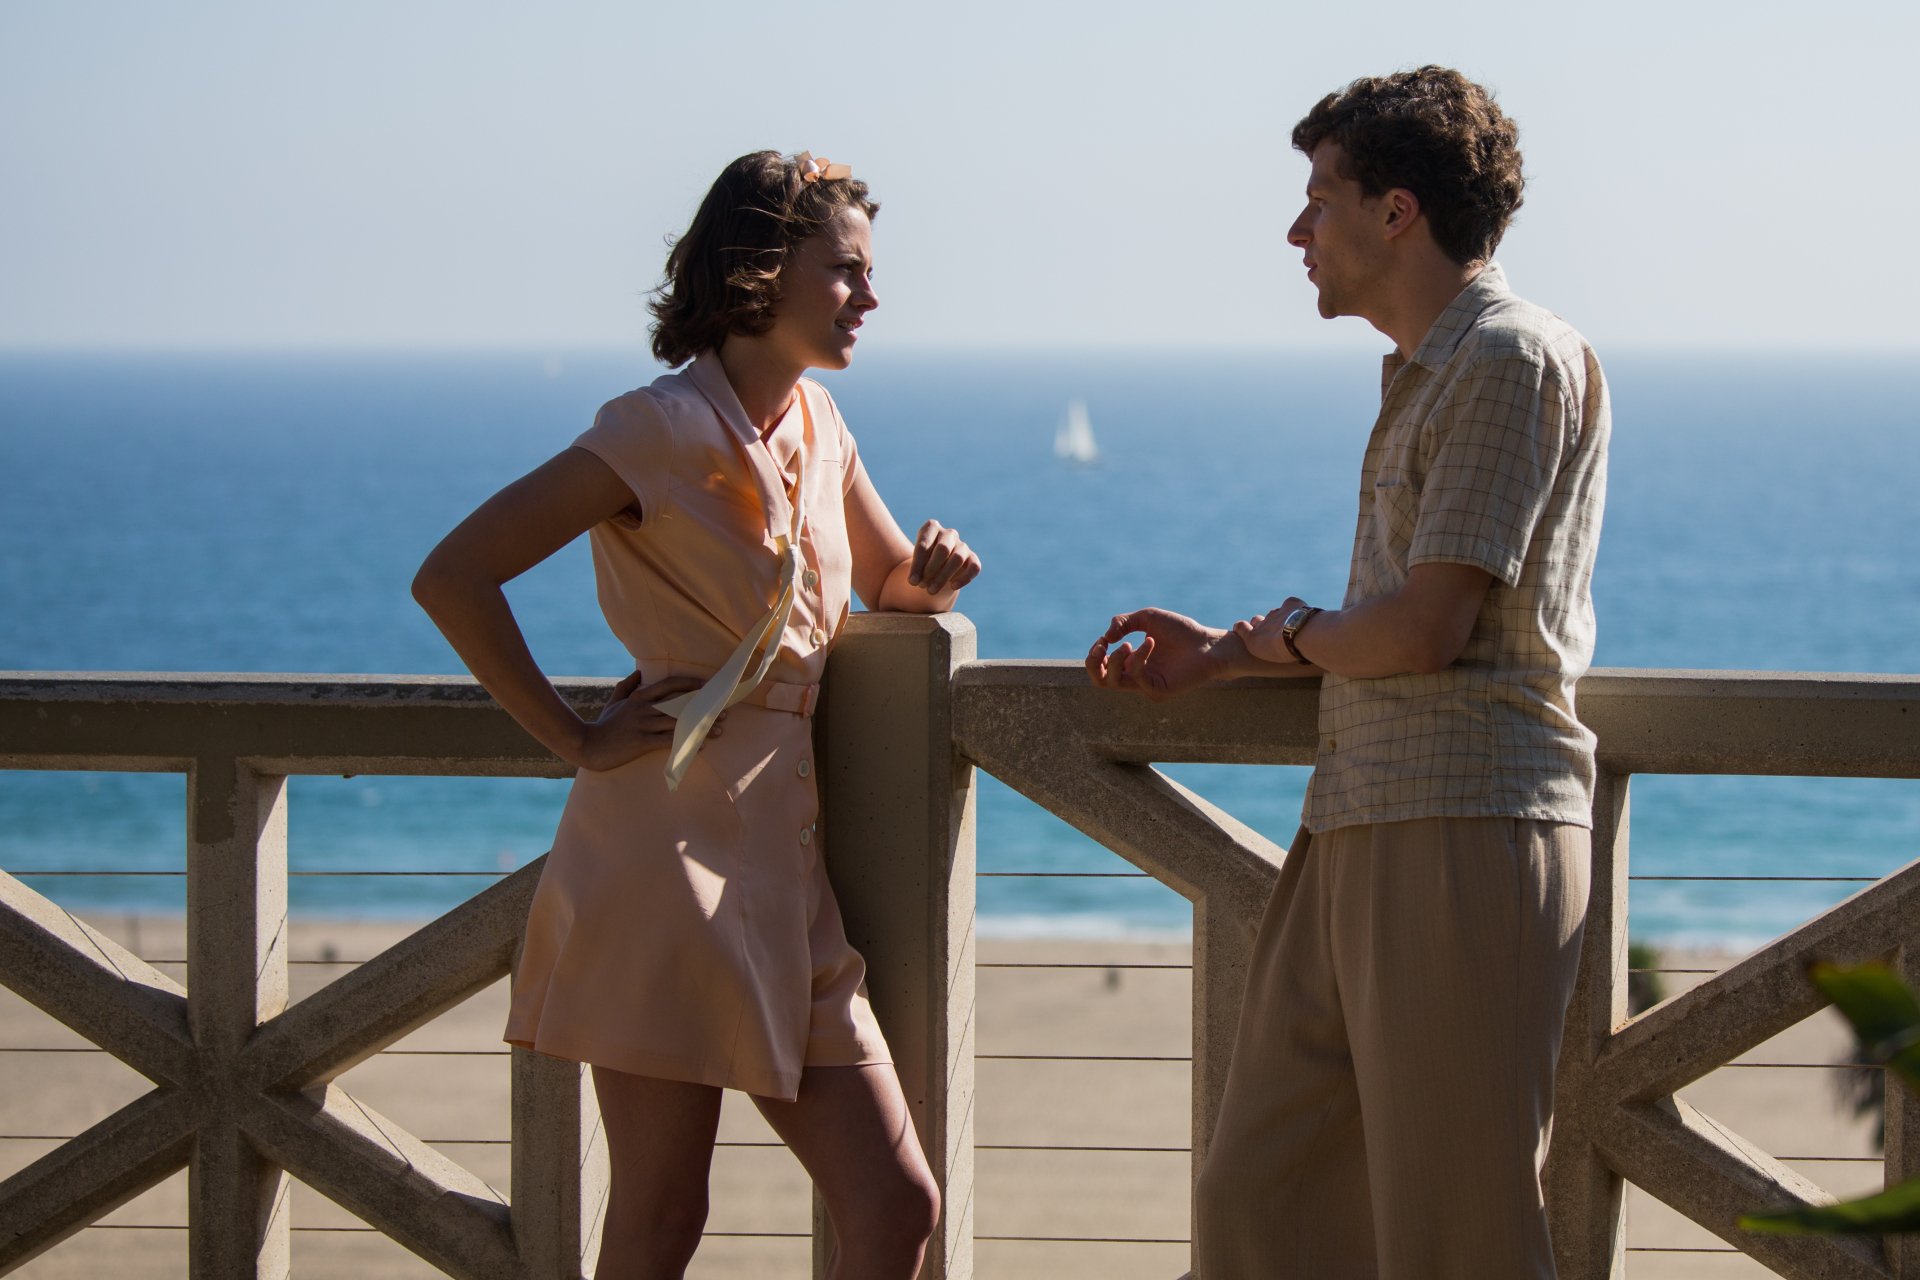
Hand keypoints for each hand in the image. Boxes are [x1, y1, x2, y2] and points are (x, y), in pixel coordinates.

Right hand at [574, 673, 718, 771]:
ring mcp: (643, 725)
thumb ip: (627, 686)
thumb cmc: (603, 724)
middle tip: (724, 710)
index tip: (707, 685)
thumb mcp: (614, 701)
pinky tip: (700, 747)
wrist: (587, 745)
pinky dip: (685, 744)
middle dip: (704, 707)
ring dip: (701, 728)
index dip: (690, 683)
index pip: (670, 685)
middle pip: (680, 704)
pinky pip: (668, 742)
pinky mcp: (641, 742)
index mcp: (639, 697)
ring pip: (678, 723)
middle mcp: (644, 708)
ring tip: (719, 730)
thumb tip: (639, 673)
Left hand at [907, 521, 981, 594]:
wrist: (935, 568)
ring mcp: (962, 545)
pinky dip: (964, 578)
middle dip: (931, 569)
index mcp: (932, 527)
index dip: (917, 565)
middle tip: (922, 585)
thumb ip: (914, 570)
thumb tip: (914, 580)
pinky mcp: (972, 558)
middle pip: (943, 549)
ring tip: (931, 590)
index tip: (912, 581)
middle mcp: (949, 534)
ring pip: (958, 558)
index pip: (924, 544)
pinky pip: (974, 567)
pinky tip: (952, 587)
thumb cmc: (922, 563)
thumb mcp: (914, 562)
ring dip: (943, 577)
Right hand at [1085, 608, 1231, 700]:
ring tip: (1127, 644)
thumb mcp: (1147, 618)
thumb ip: (1123, 623)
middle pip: (1099, 681)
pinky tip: (1150, 642)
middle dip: (1093, 662)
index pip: (1101, 667)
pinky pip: (1136, 677)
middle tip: (1102, 645)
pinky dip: (1138, 657)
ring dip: (1115, 660)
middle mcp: (1136, 677)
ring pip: (1113, 682)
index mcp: (1131, 663)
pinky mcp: (1157, 691)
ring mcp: (1145, 686)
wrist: (1208, 643)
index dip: (1095, 653)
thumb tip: (1106, 636)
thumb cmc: (1181, 631)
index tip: (1103, 638)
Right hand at [1231, 596, 1308, 664]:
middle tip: (1274, 635)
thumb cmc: (1285, 651)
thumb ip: (1260, 645)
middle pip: (1257, 620)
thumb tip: (1263, 644)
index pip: (1240, 626)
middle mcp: (1262, 623)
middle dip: (1263, 624)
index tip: (1244, 629)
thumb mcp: (1266, 655)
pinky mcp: (1290, 604)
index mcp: (1253, 637)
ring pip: (1275, 613)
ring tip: (1292, 629)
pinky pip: (1289, 604)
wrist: (1302, 635)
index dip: (1242, 627)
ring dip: (1280, 619)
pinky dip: (1293, 609)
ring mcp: (1276, 613)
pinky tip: (1301, 616)